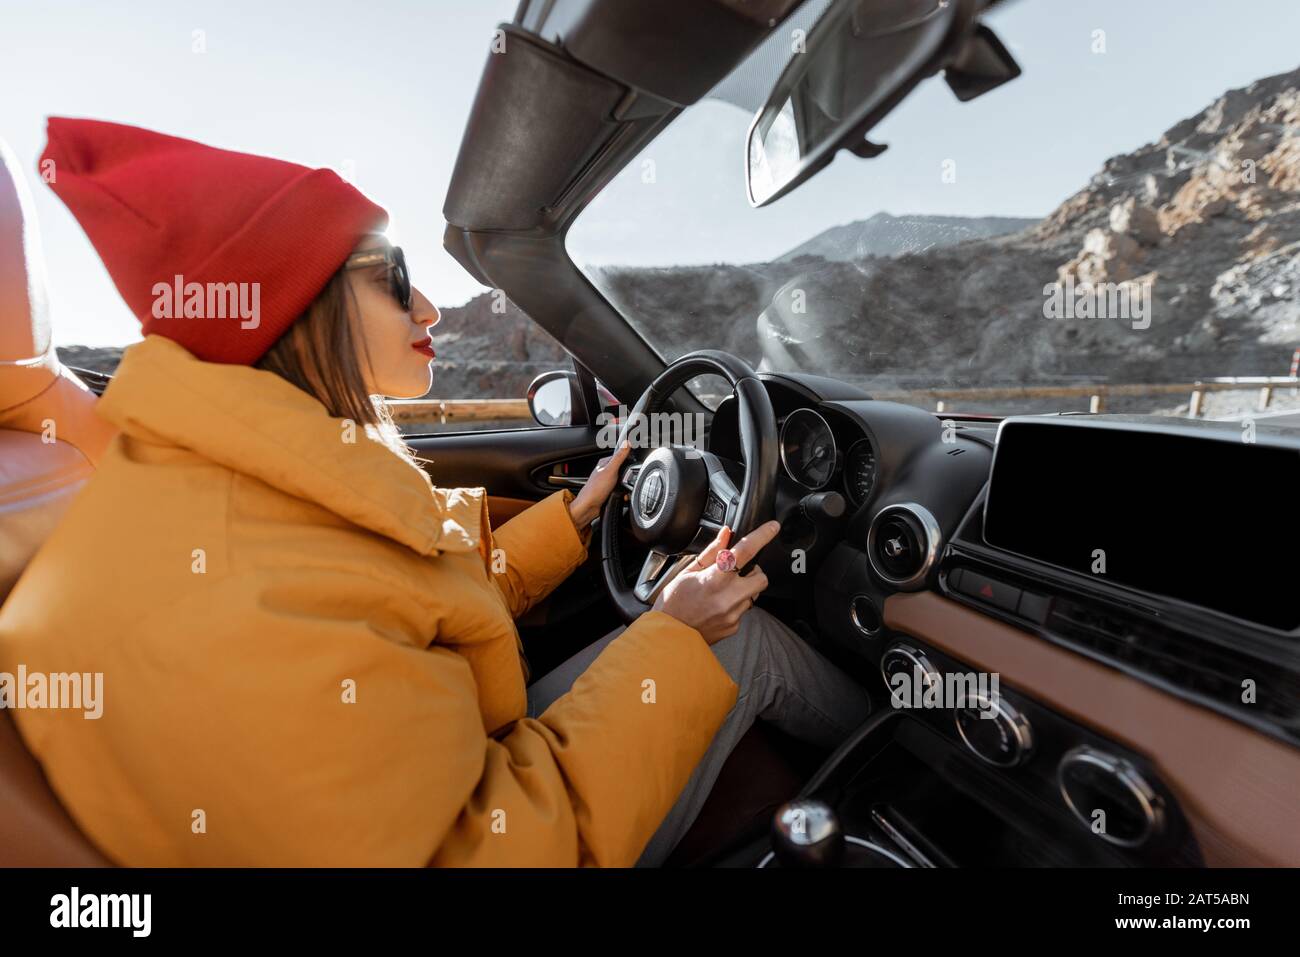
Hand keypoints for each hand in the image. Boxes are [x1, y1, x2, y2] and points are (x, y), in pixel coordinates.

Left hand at [567, 440, 630, 528]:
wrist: (589, 507)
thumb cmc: (595, 489)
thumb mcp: (610, 470)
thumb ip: (619, 457)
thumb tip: (626, 443)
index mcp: (605, 463)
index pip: (621, 455)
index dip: (629, 458)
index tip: (635, 462)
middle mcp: (607, 471)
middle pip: (625, 469)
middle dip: (629, 475)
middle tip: (627, 480)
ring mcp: (609, 481)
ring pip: (625, 480)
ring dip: (627, 486)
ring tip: (624, 489)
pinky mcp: (611, 490)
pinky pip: (622, 490)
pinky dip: (625, 493)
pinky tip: (623, 496)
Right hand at [652, 520, 779, 644]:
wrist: (669, 637)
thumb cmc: (673, 603)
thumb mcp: (688, 572)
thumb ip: (711, 552)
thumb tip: (726, 534)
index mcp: (715, 579)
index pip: (744, 552)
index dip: (761, 536)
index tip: (772, 527)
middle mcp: (728, 597)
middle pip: (761, 577)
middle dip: (754, 572)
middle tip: (738, 572)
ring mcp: (733, 614)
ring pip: (752, 595)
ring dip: (743, 590)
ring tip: (722, 593)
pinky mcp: (734, 626)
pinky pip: (743, 611)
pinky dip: (734, 606)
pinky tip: (717, 607)